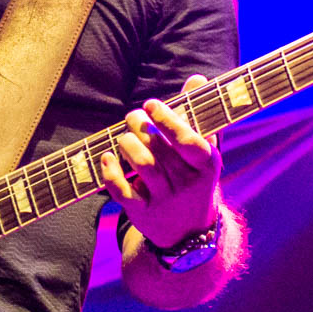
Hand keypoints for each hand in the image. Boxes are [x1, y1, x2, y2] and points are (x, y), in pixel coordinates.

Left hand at [99, 74, 221, 251]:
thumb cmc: (194, 180)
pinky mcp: (144, 214)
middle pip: (160, 149)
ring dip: (127, 145)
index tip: (151, 103)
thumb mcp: (203, 152)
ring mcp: (166, 201)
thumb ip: (197, 115)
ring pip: (143, 167)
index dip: (167, 120)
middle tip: (133, 116)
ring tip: (123, 136)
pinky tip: (106, 157)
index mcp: (206, 165)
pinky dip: (111, 173)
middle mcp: (188, 183)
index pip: (188, 140)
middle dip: (141, 127)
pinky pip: (123, 192)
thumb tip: (197, 78)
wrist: (190, 233)